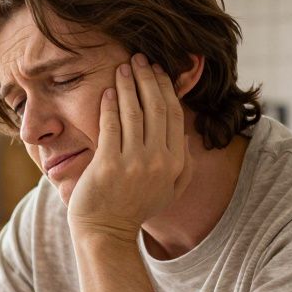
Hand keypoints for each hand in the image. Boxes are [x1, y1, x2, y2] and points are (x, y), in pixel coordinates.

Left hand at [67, 53, 191, 241]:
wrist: (106, 232)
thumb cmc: (134, 209)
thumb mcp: (169, 191)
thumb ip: (183, 165)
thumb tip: (185, 135)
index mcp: (175, 163)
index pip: (173, 116)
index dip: (166, 89)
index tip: (158, 71)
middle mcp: (158, 161)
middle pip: (156, 108)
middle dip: (148, 79)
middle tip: (140, 59)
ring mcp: (133, 163)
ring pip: (133, 113)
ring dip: (128, 85)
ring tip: (123, 67)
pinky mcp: (107, 165)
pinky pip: (110, 127)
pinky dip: (109, 106)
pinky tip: (106, 91)